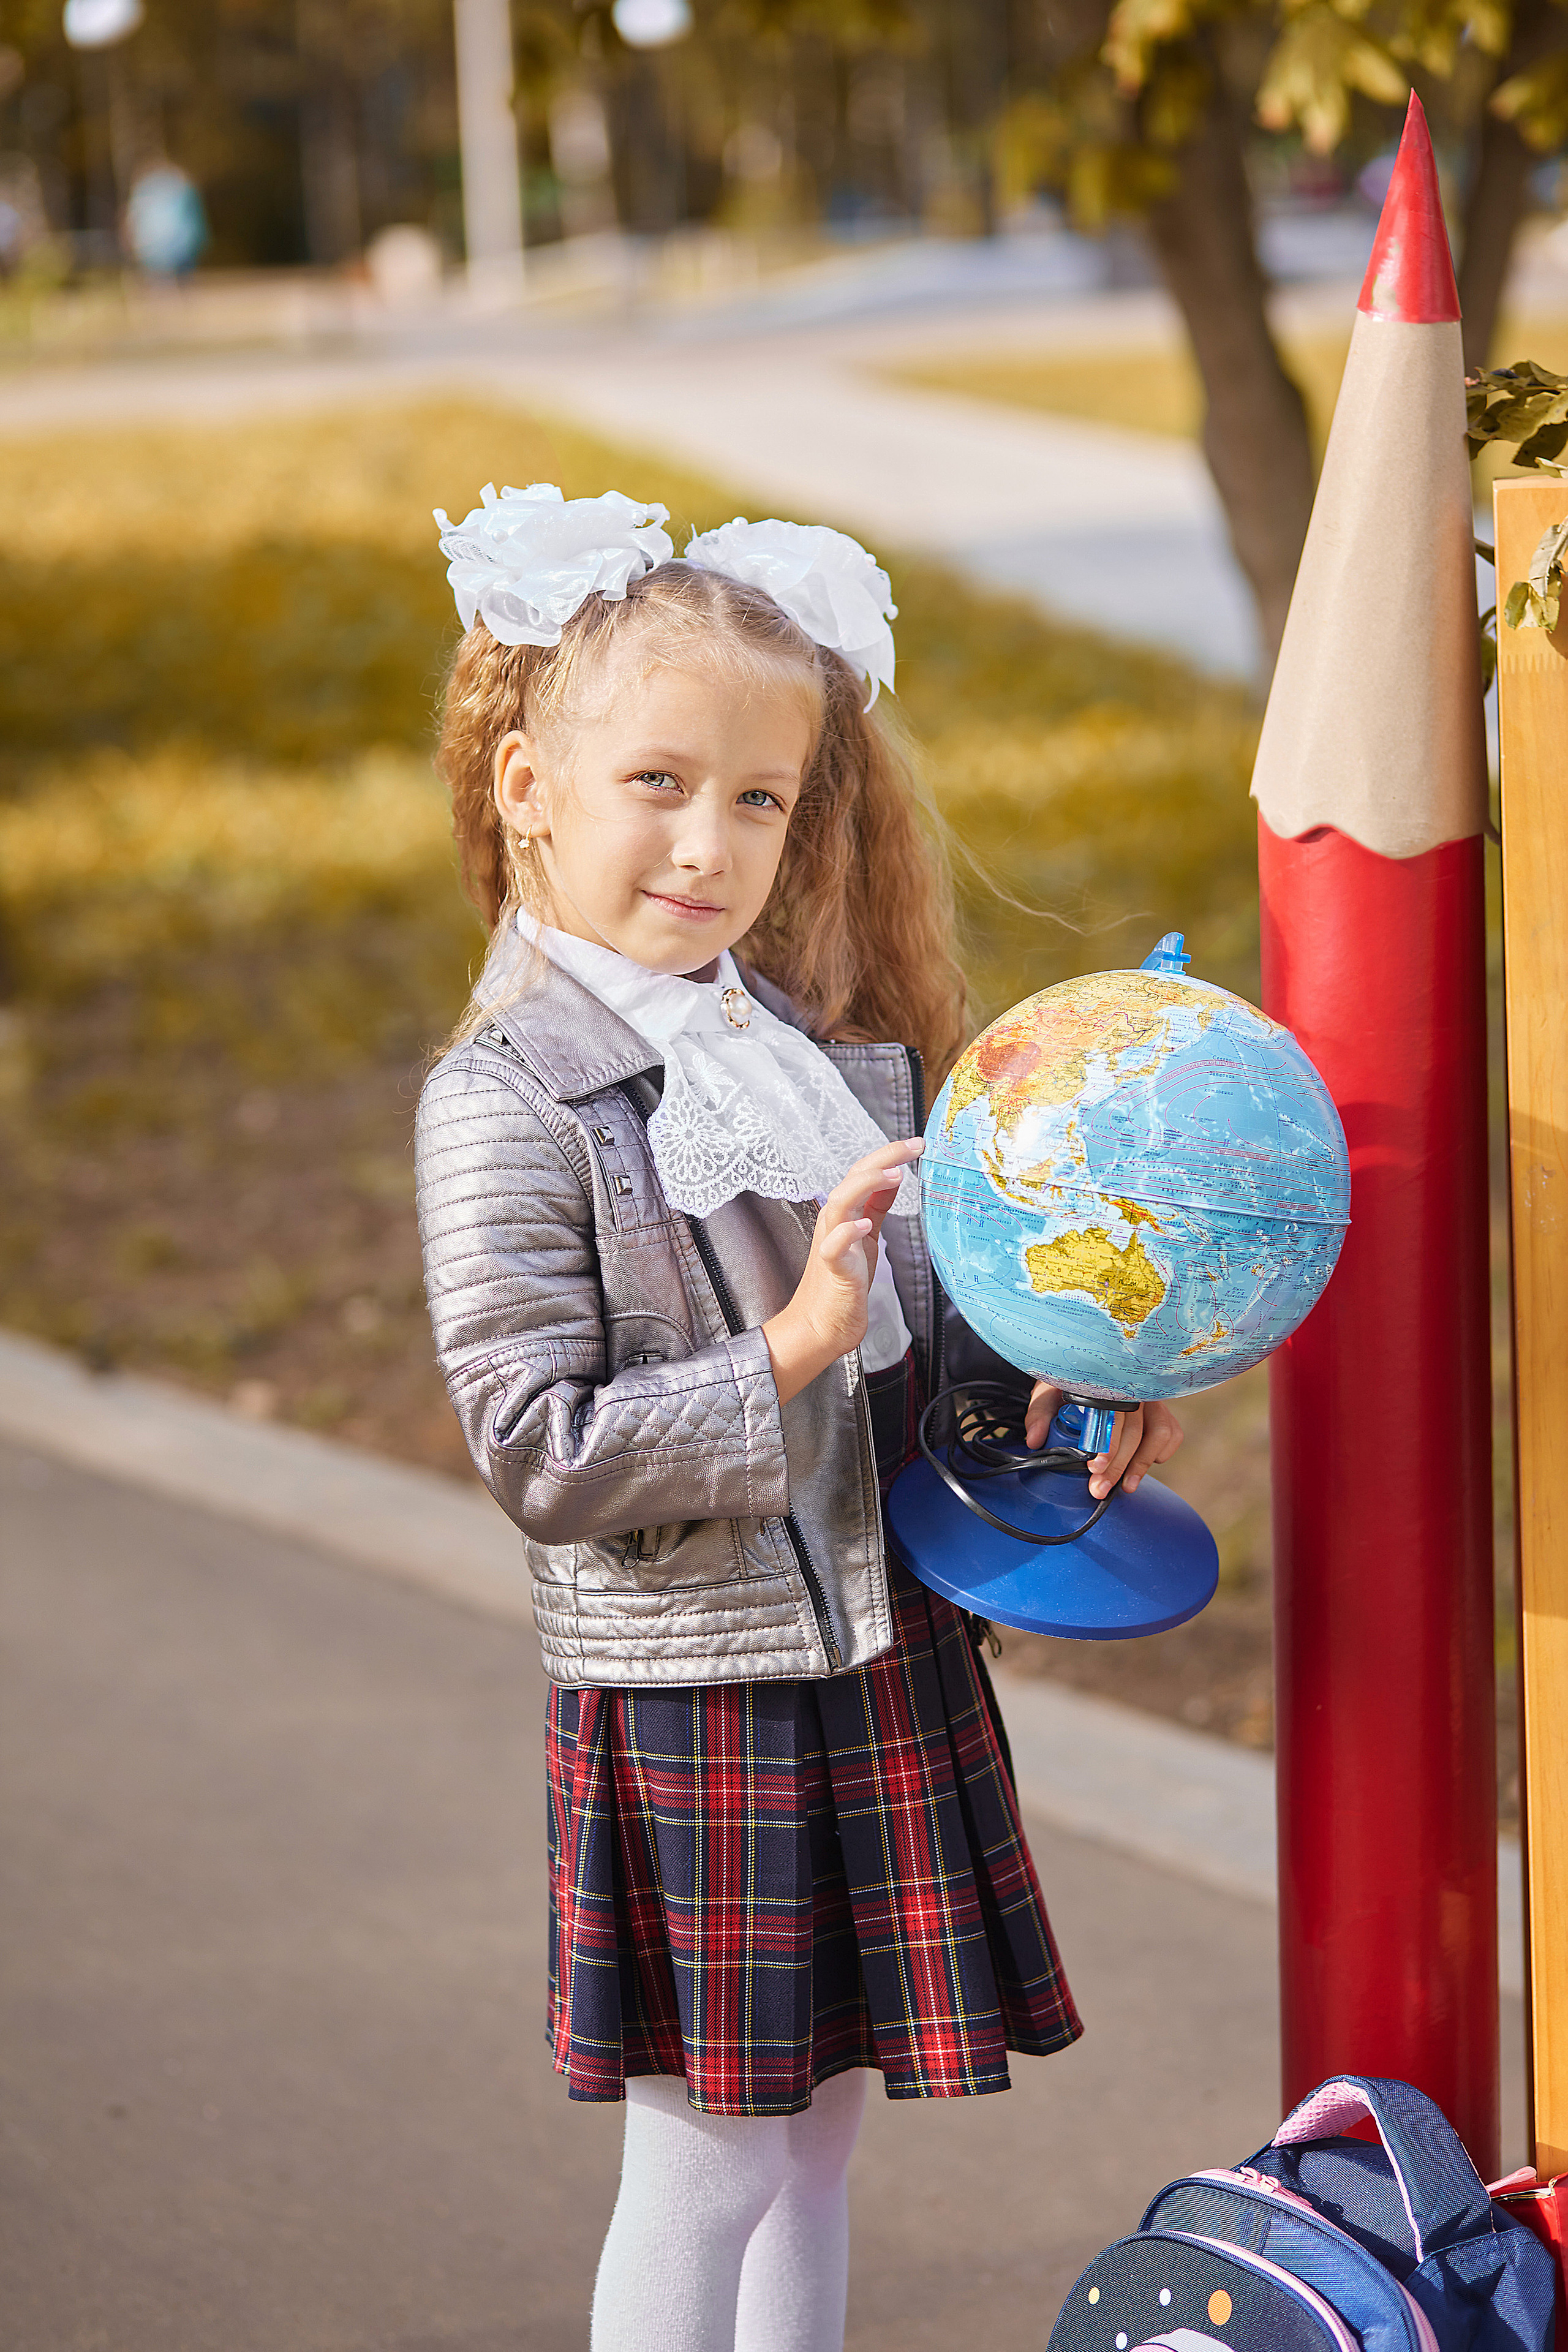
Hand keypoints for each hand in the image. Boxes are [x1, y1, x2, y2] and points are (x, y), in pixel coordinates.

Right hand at [762, 1137, 922, 1406]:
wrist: (822, 1326)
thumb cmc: (844, 1283)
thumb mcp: (868, 1237)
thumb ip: (877, 1207)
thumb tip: (893, 1178)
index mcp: (845, 1214)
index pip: (863, 1174)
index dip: (888, 1155)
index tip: (916, 1144)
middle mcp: (834, 1223)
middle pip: (852, 1179)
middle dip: (883, 1159)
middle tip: (913, 1146)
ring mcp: (830, 1244)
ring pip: (840, 1204)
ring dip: (865, 1186)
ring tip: (894, 1174)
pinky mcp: (831, 1269)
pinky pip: (833, 1247)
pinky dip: (847, 1232)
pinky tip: (864, 1224)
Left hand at [1023, 1382, 1183, 1499]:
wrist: (1084, 1370)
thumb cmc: (1068, 1383)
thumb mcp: (1048, 1392)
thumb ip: (1039, 1413)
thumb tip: (1034, 1440)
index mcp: (1106, 1380)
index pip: (1112, 1414)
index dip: (1107, 1444)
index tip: (1094, 1467)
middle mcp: (1133, 1387)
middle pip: (1133, 1429)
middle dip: (1118, 1465)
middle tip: (1100, 1489)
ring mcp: (1150, 1398)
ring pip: (1158, 1432)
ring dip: (1142, 1463)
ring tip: (1127, 1487)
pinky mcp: (1161, 1410)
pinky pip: (1171, 1432)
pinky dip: (1162, 1451)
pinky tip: (1147, 1464)